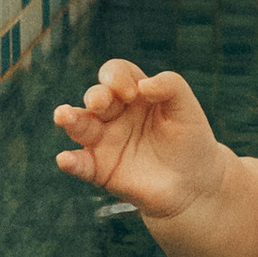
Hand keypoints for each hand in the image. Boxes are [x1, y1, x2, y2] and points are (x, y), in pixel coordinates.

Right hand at [55, 60, 228, 221]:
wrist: (194, 183)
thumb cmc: (190, 140)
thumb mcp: (187, 108)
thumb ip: (171, 86)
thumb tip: (144, 85)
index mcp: (133, 94)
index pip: (115, 74)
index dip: (117, 77)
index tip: (133, 93)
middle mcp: (114, 114)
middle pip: (95, 97)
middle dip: (95, 96)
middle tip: (101, 103)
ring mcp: (104, 141)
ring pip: (79, 126)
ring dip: (70, 119)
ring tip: (63, 115)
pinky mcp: (100, 169)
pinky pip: (80, 164)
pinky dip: (70, 162)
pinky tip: (65, 159)